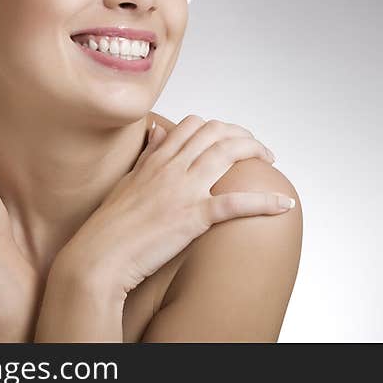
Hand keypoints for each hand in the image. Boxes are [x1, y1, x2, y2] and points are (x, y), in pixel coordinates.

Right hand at [55, 115, 293, 297]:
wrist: (98, 258)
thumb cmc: (109, 226)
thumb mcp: (127, 181)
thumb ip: (148, 155)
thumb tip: (159, 131)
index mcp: (157, 159)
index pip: (194, 124)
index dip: (220, 126)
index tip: (232, 138)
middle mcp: (172, 168)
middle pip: (217, 133)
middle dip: (244, 135)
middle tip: (257, 149)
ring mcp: (183, 190)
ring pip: (228, 154)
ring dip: (256, 152)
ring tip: (270, 161)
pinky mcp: (193, 217)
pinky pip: (236, 203)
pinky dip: (265, 202)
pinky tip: (284, 205)